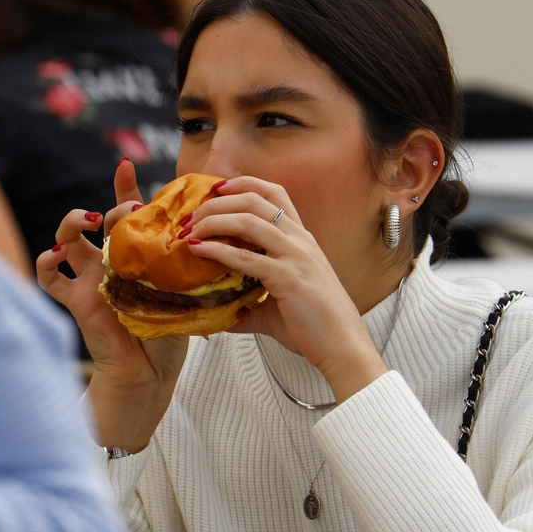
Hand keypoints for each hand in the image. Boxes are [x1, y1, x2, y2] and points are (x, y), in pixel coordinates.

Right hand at [37, 159, 187, 450]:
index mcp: (137, 254)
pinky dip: (46, 262)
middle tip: (131, 209)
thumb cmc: (170, 335)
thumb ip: (193, 266)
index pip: (130, 212)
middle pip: (102, 218)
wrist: (150, 375)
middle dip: (114, 205)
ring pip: (67, 237)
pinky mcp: (76, 299)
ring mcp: (90, 277)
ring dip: (70, 222)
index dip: (125, 186)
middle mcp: (111, 260)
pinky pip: (49, 277)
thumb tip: (223, 236)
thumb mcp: (187, 293)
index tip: (125, 164)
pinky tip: (55, 254)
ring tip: (86, 221)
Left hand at [182, 177, 388, 403]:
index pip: (274, 193)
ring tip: (190, 230)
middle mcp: (300, 241)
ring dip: (213, 221)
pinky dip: (218, 250)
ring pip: (248, 221)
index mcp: (301, 240)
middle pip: (254, 201)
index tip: (217, 188)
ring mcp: (295, 257)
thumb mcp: (279, 305)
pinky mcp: (288, 278)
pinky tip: (199, 250)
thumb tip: (221, 312)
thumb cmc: (315, 327)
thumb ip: (251, 303)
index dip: (244, 184)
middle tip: (192, 217)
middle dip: (217, 203)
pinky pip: (247, 258)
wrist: (343, 347)